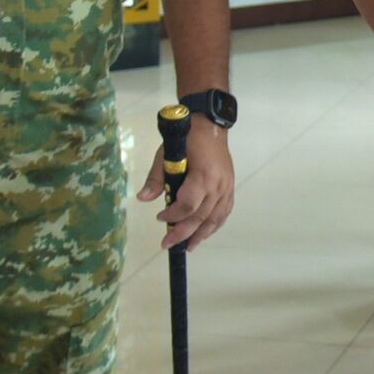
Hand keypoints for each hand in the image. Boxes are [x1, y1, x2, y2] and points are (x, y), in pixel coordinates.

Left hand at [137, 122, 235, 250]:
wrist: (210, 126)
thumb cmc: (186, 138)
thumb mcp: (166, 154)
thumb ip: (156, 178)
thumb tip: (143, 199)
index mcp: (203, 176)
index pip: (188, 205)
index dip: (173, 215)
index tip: (159, 217)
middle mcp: (218, 186)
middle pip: (201, 217)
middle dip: (182, 233)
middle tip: (167, 243)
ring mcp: (227, 189)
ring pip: (214, 219)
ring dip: (200, 235)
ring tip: (187, 247)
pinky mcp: (230, 189)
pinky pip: (224, 213)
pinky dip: (213, 226)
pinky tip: (203, 234)